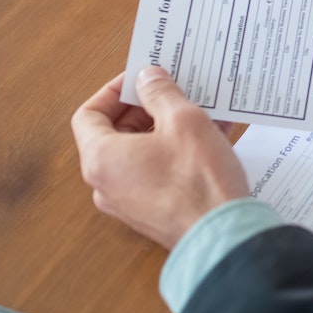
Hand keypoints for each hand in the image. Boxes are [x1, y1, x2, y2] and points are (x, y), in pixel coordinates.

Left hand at [71, 67, 249, 249]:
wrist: (223, 235)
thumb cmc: (198, 180)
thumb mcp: (183, 120)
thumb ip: (160, 92)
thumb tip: (147, 77)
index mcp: (101, 158)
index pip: (89, 114)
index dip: (114, 91)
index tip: (141, 80)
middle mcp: (106, 183)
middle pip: (115, 133)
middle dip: (145, 108)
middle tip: (173, 91)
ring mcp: (129, 201)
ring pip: (141, 153)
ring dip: (165, 128)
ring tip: (198, 111)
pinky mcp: (153, 211)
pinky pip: (157, 172)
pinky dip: (175, 151)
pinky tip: (210, 136)